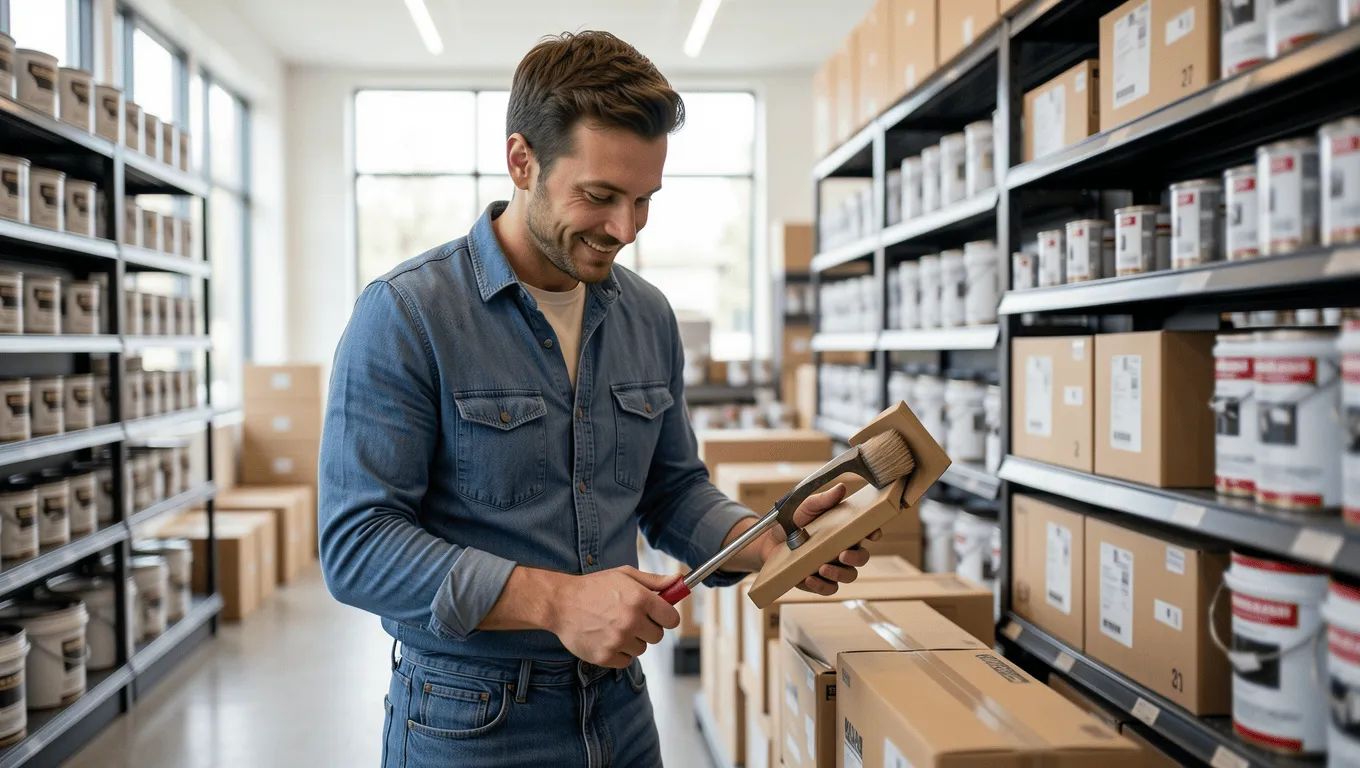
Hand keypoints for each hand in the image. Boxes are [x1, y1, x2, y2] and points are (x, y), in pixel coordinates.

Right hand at [545, 566, 679, 668]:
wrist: (561, 603)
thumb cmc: (594, 588)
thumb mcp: (625, 576)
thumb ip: (654, 581)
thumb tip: (679, 582)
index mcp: (640, 599)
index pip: (672, 619)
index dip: (666, 617)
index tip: (658, 616)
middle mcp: (631, 621)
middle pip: (657, 636)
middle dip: (648, 628)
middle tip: (630, 618)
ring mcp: (618, 640)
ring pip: (641, 649)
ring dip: (632, 640)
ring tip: (613, 626)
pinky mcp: (606, 656)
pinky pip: (626, 661)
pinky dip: (619, 653)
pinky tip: (606, 637)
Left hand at [755, 483, 882, 595]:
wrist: (769, 539)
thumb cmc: (792, 520)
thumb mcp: (807, 507)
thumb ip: (824, 499)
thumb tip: (841, 488)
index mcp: (845, 530)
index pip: (867, 532)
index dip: (874, 533)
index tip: (872, 534)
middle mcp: (842, 549)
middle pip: (862, 558)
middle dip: (856, 558)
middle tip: (843, 554)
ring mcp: (832, 566)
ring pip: (848, 576)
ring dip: (839, 574)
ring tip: (823, 568)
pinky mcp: (818, 580)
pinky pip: (828, 588)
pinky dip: (821, 586)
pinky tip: (810, 578)